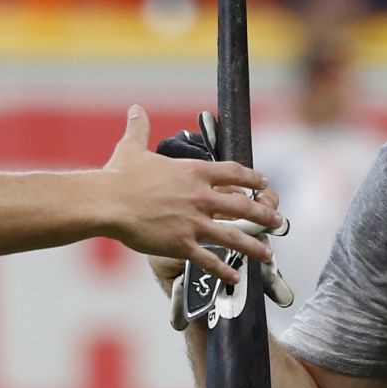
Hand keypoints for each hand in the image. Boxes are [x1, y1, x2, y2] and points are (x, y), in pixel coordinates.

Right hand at [104, 105, 279, 282]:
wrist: (107, 202)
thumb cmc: (119, 176)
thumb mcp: (132, 148)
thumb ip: (140, 128)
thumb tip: (136, 110)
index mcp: (194, 172)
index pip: (233, 172)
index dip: (252, 178)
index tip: (264, 183)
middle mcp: (200, 197)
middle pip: (243, 206)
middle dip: (264, 214)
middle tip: (279, 221)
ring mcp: (194, 222)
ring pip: (234, 236)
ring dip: (254, 246)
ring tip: (268, 254)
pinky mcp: (181, 244)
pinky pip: (209, 260)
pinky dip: (224, 271)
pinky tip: (236, 278)